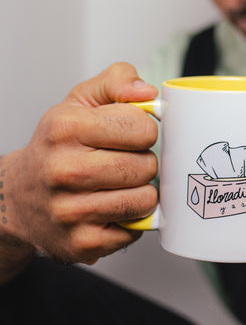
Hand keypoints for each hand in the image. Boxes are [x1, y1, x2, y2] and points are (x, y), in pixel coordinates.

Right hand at [0, 63, 158, 274]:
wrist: (19, 196)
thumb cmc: (58, 146)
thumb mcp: (80, 101)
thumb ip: (117, 81)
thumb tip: (148, 93)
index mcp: (65, 129)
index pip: (141, 127)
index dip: (144, 128)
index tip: (130, 132)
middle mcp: (64, 170)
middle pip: (146, 165)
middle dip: (144, 160)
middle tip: (124, 160)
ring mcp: (71, 211)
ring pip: (145, 199)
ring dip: (141, 190)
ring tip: (119, 183)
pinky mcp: (81, 243)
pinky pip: (136, 228)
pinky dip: (131, 218)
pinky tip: (111, 207)